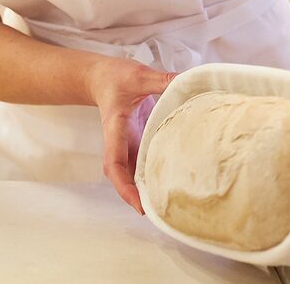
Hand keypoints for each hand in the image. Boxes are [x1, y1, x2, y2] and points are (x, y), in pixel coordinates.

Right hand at [87, 58, 175, 213]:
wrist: (99, 77)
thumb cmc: (114, 77)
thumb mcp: (138, 75)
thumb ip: (162, 80)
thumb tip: (189, 83)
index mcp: (116, 129)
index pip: (114, 163)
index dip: (124, 186)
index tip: (137, 203)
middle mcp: (120, 142)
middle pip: (123, 177)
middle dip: (137, 197)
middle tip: (160, 214)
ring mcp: (128, 145)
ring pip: (133, 174)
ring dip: (145, 190)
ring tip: (169, 207)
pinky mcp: (137, 143)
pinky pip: (143, 164)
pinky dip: (154, 177)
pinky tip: (172, 184)